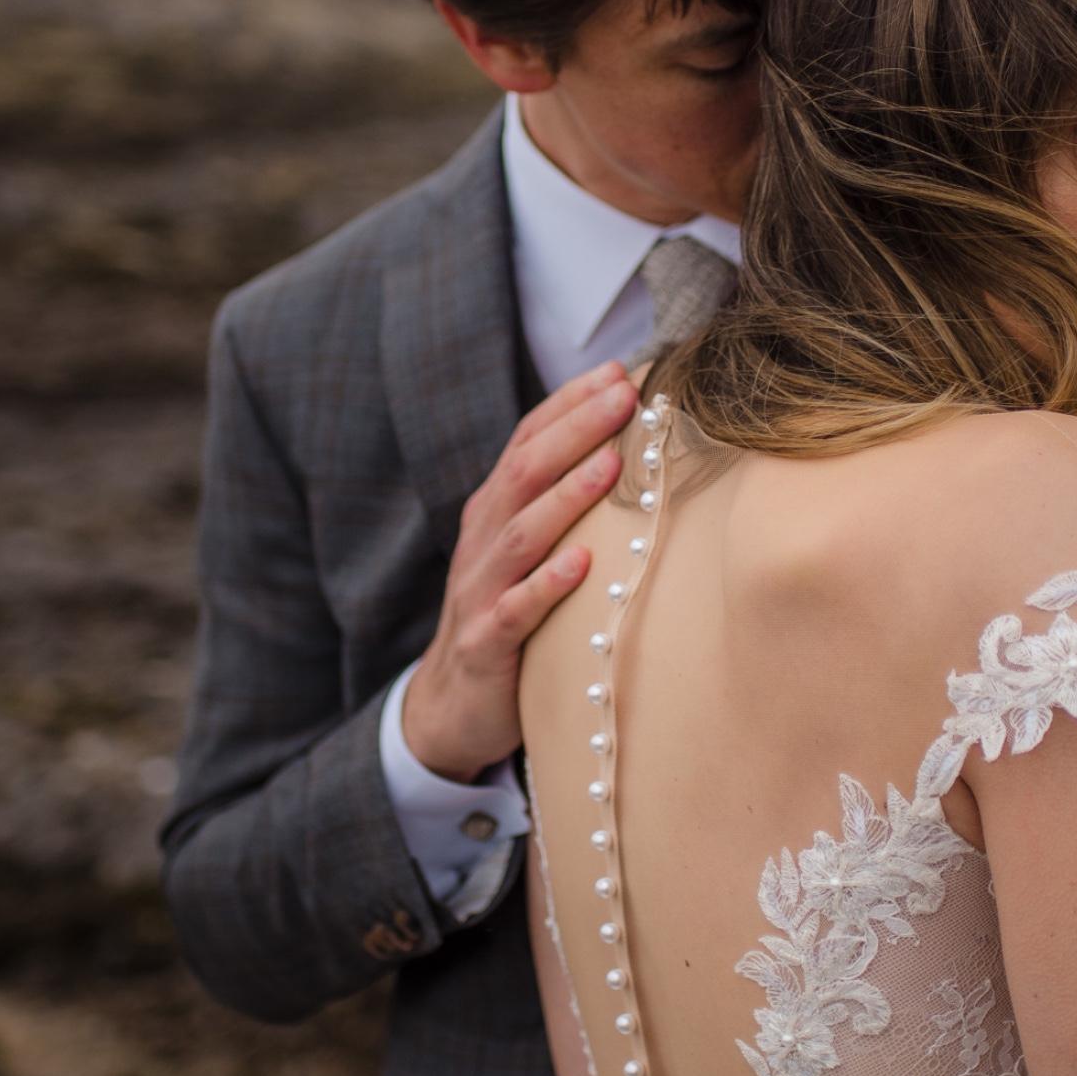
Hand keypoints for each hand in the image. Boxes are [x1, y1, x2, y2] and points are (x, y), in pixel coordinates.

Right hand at [401, 360, 635, 780]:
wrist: (451, 704)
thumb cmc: (506, 615)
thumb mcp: (525, 552)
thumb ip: (559, 503)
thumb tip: (623, 445)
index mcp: (495, 510)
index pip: (527, 440)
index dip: (569, 404)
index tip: (618, 371)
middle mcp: (483, 540)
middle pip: (526, 471)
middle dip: (577, 429)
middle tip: (625, 396)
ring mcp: (481, 590)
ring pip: (522, 533)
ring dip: (568, 496)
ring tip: (611, 464)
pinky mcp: (487, 643)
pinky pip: (517, 609)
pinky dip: (548, 584)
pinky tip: (582, 564)